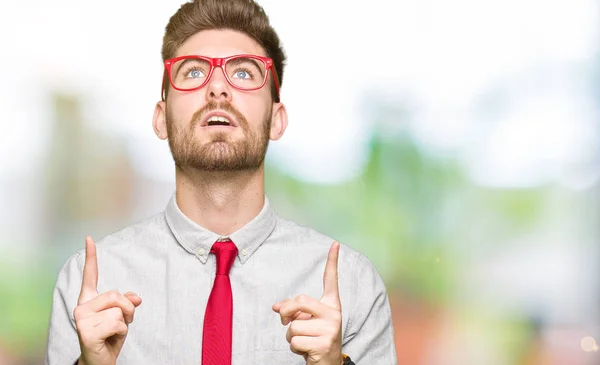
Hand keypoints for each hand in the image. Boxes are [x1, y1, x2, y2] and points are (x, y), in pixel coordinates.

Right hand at [73, 236, 141, 364]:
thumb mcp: (122, 316)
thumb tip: (135, 298)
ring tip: (114, 332)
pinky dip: (121, 332)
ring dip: (125, 322)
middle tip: (122, 322)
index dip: (91, 257)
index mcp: (88, 300)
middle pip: (115, 295)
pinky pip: (117, 324)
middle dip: (127, 309)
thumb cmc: (110, 337)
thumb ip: (127, 302)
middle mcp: (81, 307)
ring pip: (118, 310)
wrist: (100, 361)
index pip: (90, 276)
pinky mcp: (86, 332)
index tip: (89, 238)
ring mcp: (81, 319)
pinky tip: (109, 339)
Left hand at [272, 241, 342, 364]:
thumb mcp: (306, 321)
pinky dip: (294, 348)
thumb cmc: (314, 338)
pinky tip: (307, 351)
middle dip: (286, 312)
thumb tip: (275, 307)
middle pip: (300, 301)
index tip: (335, 244)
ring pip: (293, 326)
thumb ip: (293, 310)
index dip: (332, 262)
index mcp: (331, 305)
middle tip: (284, 320)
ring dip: (291, 337)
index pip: (331, 281)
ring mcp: (331, 329)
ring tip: (304, 341)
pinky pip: (295, 341)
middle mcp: (334, 314)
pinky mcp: (324, 344)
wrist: (327, 363)